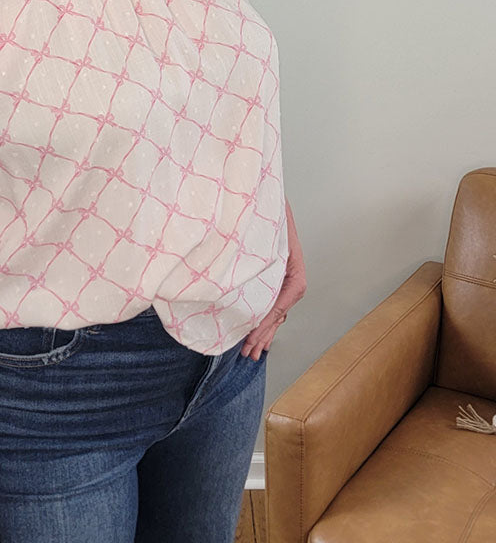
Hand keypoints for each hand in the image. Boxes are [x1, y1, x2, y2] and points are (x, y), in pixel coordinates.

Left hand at [241, 197, 306, 360]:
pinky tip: (253, 330)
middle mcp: (289, 272)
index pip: (284, 299)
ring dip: (263, 330)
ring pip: (274, 308)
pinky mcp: (269, 274)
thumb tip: (250, 271)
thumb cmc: (265, 206)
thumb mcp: (268, 228)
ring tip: (252, 351)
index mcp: (293, 264)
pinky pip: (267, 300)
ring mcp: (280, 275)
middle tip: (250, 353)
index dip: (268, 320)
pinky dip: (261, 317)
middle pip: (279, 310)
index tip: (252, 335)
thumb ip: (263, 250)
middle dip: (264, 333)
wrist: (261, 191)